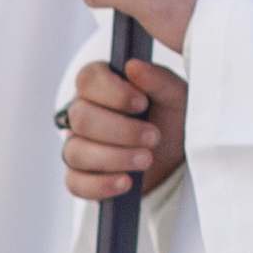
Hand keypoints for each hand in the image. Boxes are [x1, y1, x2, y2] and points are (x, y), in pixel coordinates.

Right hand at [61, 54, 188, 202]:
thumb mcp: (175, 95)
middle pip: (80, 118)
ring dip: (115, 157)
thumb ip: (158, 79)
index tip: (142, 103)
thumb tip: (134, 67)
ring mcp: (77, 146)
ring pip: (76, 151)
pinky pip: (76, 183)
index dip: (113, 93)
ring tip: (147, 159)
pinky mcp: (80, 177)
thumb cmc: (171, 117)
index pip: (87, 80)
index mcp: (100, 85)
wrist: (177, 156)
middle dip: (120, 130)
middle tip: (154, 136)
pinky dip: (101, 185)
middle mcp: (82, 113)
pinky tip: (126, 183)